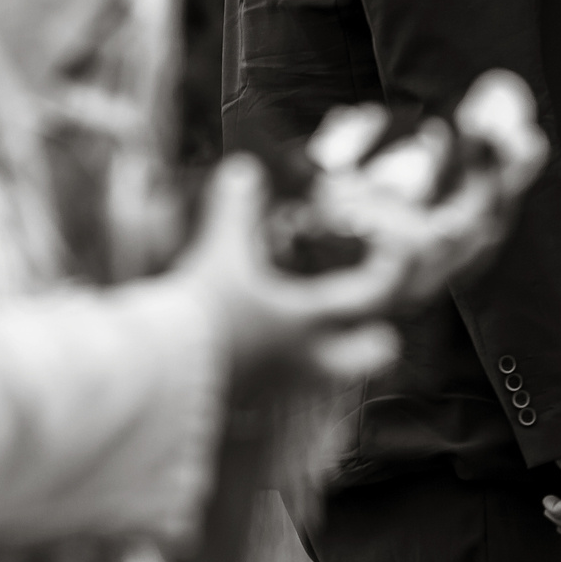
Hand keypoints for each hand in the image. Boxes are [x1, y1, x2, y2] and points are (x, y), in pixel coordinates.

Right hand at [177, 155, 406, 385]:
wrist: (164, 372)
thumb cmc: (200, 312)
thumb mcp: (218, 253)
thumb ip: (234, 208)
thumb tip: (243, 168)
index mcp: (310, 317)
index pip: (374, 293)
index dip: (393, 266)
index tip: (397, 247)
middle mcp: (311, 355)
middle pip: (377, 355)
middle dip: (382, 335)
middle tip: (370, 314)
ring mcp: (290, 380)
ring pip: (343, 374)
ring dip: (343, 352)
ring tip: (324, 329)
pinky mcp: (265, 393)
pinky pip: (302, 383)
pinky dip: (301, 364)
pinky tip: (279, 345)